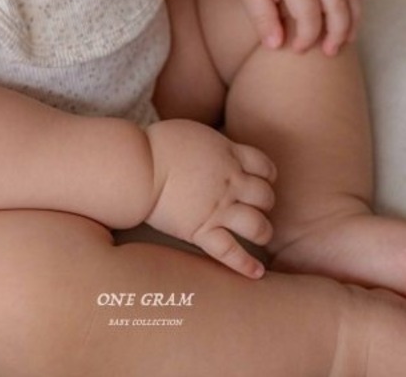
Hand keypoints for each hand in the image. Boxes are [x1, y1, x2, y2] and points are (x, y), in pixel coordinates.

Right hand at [143, 120, 276, 278]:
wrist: (138, 167)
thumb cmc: (158, 146)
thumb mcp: (196, 132)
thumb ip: (213, 144)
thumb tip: (214, 151)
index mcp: (229, 156)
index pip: (265, 167)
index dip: (267, 176)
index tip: (262, 181)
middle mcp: (230, 183)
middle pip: (265, 196)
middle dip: (264, 203)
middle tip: (254, 207)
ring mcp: (218, 209)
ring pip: (258, 226)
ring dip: (262, 231)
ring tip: (260, 235)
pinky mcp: (201, 231)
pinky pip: (231, 252)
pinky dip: (246, 265)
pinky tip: (257, 273)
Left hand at [225, 0, 361, 54]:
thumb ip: (261, 17)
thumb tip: (275, 46)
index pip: (309, 15)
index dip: (307, 38)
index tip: (298, 50)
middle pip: (338, 4)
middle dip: (338, 32)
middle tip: (331, 52)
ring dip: (353, 17)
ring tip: (347, 39)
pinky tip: (350, 11)